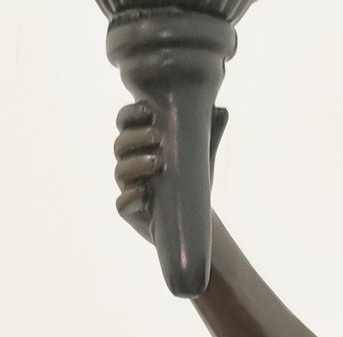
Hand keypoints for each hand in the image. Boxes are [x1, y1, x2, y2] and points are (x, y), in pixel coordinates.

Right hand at [114, 100, 226, 245]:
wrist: (192, 220)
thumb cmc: (190, 181)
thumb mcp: (202, 156)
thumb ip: (210, 133)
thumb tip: (222, 109)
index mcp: (139, 144)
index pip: (124, 122)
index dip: (130, 114)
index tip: (148, 111)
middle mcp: (129, 164)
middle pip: (120, 145)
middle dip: (135, 137)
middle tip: (157, 137)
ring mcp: (128, 188)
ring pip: (120, 172)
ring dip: (135, 164)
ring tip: (157, 162)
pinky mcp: (131, 212)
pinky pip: (121, 205)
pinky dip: (129, 198)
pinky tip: (143, 192)